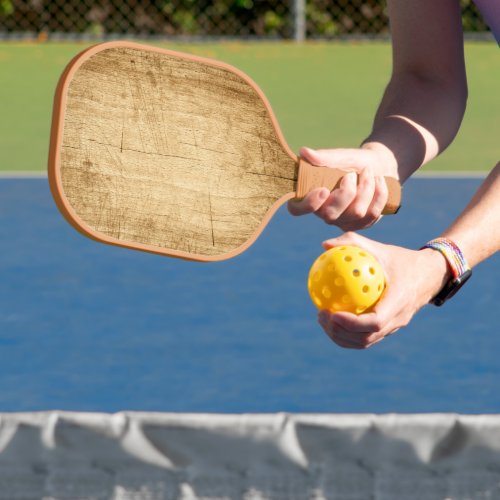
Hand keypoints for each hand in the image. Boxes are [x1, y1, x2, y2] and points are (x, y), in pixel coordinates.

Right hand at [288, 145, 397, 230]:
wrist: (379, 166)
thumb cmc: (353, 162)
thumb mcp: (340, 157)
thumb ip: (323, 157)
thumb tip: (304, 152)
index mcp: (311, 196)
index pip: (297, 209)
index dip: (308, 204)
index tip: (323, 189)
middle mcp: (324, 213)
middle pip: (330, 215)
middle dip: (346, 192)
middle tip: (352, 174)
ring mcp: (343, 221)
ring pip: (356, 213)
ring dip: (366, 188)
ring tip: (368, 172)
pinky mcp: (362, 224)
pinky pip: (372, 214)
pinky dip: (379, 193)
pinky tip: (379, 181)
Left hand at [316, 232, 449, 348]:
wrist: (429, 275)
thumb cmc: (401, 259)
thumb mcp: (380, 248)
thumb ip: (353, 243)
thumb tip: (324, 245)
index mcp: (399, 301)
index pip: (375, 322)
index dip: (352, 323)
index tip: (332, 313)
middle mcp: (398, 319)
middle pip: (366, 338)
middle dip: (340, 332)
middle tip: (321, 315)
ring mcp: (394, 327)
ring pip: (365, 342)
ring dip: (341, 336)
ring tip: (322, 319)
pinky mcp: (389, 329)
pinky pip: (366, 337)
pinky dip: (347, 333)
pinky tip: (331, 318)